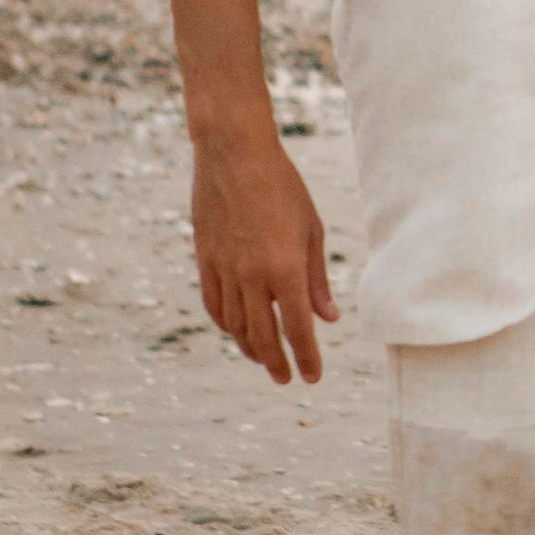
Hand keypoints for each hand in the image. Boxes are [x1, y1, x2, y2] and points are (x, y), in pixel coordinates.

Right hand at [191, 119, 337, 384]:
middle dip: (277, 362)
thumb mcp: (312, 231)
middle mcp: (253, 276)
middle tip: (286, 379)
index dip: (306, 357)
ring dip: (250, 348)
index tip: (312, 378)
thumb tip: (329, 319)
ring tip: (264, 358)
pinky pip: (214, 304)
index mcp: (286, 269)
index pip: (298, 329)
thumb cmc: (283, 188)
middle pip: (263, 336)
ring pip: (236, 326)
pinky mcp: (205, 260)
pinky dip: (226, 324)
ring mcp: (224, 269)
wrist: (234, 155)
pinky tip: (237, 331)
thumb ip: (318, 279)